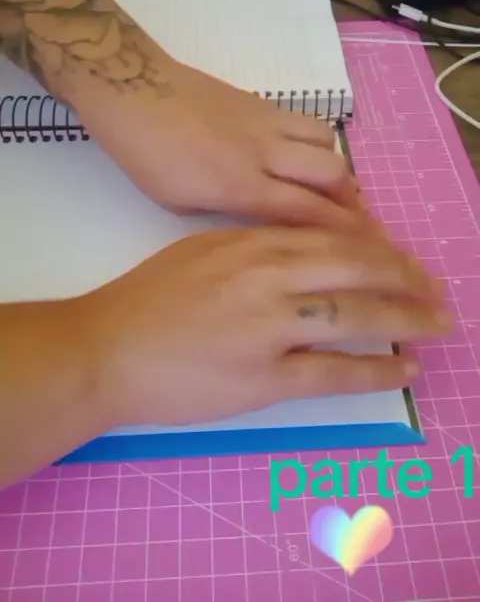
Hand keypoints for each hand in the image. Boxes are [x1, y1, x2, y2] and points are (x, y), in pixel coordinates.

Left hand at [75, 58, 364, 227]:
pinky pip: (306, 122)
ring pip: (327, 142)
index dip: (343, 232)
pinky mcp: (262, 102)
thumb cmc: (146, 154)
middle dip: (353, 202)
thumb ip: (229, 211)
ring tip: (337, 190)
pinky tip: (307, 158)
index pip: (308, 212)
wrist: (134, 88)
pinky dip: (318, 145)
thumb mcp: (180, 201)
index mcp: (240, 185)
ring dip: (338, 168)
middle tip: (359, 223)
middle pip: (332, 174)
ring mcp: (267, 121)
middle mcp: (264, 152)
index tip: (367, 248)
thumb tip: (264, 216)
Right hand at [90, 226, 450, 427]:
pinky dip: (378, 370)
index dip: (381, 249)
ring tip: (438, 323)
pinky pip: (335, 372)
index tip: (406, 260)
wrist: (105, 349)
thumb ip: (255, 248)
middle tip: (436, 289)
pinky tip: (406, 368)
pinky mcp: (264, 379)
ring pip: (356, 316)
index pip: (335, 237)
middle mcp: (268, 277)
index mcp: (252, 242)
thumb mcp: (202, 250)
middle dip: (406, 278)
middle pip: (356, 267)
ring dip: (407, 318)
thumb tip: (305, 253)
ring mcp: (268, 328)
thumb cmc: (147, 299)